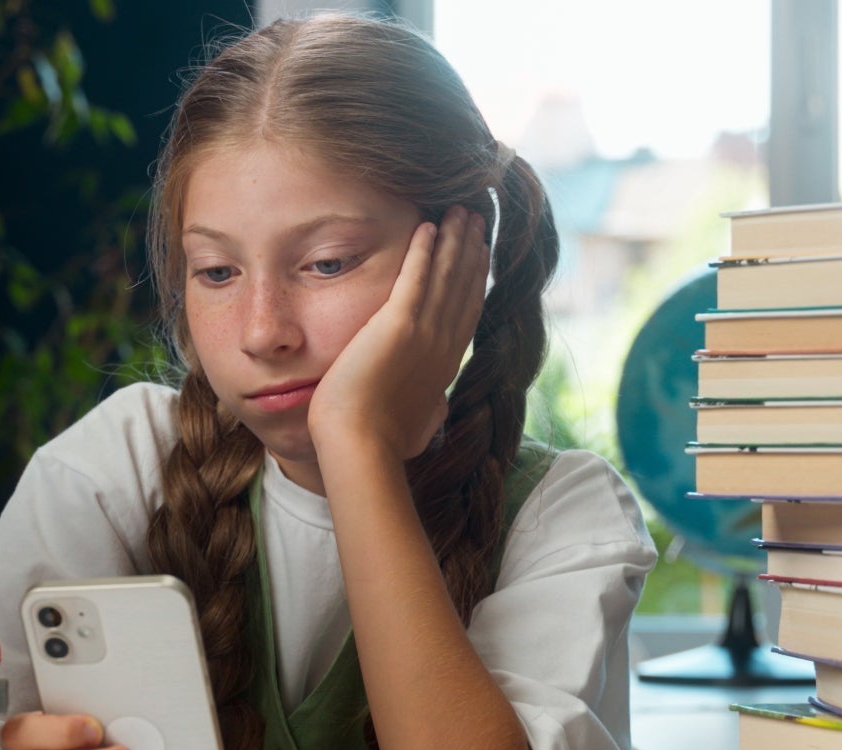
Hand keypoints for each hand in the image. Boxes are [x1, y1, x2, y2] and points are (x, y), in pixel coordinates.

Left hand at [307, 204, 489, 463]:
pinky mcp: (397, 326)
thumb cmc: (380, 444)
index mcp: (444, 366)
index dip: (475, 279)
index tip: (480, 254)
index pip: (466, 312)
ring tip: (460, 210)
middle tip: (478, 219)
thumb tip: (436, 410)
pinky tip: (428, 226)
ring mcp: (423, 334)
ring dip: (454, 239)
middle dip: (471, 249)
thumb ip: (429, 411)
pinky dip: (423, 251)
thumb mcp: (418, 426)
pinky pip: (414, 278)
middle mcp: (442, 345)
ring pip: (445, 275)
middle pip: (463, 286)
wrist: (361, 446)